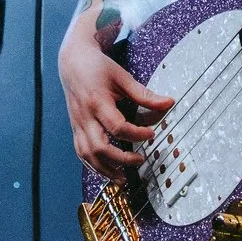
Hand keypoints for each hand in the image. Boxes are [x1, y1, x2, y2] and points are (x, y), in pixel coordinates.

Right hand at [59, 29, 170, 172]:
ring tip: (122, 178)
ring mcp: (78, 125)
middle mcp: (85, 116)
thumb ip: (144, 94)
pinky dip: (93, 165)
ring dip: (104, 170)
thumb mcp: (122, 77)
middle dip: (120, 160)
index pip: (116, 126)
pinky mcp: (75, 128)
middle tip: (139, 160)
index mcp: (97, 102)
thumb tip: (168, 103)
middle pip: (99, 147)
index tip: (151, 135)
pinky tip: (106, 171)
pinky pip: (81, 152)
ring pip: (87, 155)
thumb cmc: (97, 68)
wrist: (73, 62)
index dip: (136, 134)